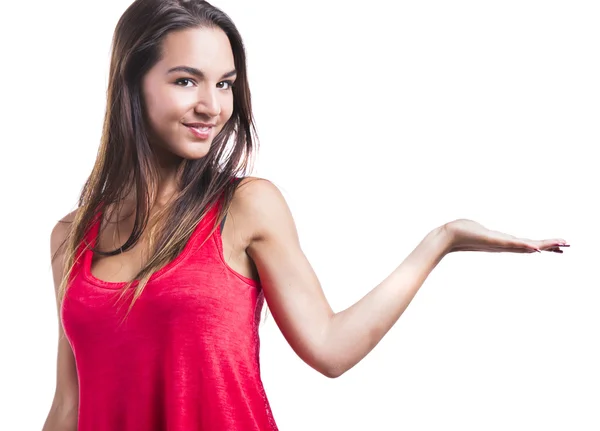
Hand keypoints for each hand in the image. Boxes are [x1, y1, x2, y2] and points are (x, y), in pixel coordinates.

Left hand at [444, 219, 569, 253]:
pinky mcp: (492, 241)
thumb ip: (483, 231)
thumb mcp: (478, 229)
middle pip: (531, 245)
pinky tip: (535, 248)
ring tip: (560, 245)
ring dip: (543, 245)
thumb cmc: (461, 231)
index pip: (527, 243)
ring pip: (526, 245)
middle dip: (550, 246)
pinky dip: (524, 245)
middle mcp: (504, 244)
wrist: (449, 235)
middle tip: (568, 245)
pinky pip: (512, 244)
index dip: (542, 244)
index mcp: (503, 241)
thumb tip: (480, 227)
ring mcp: (499, 244)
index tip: (558, 245)